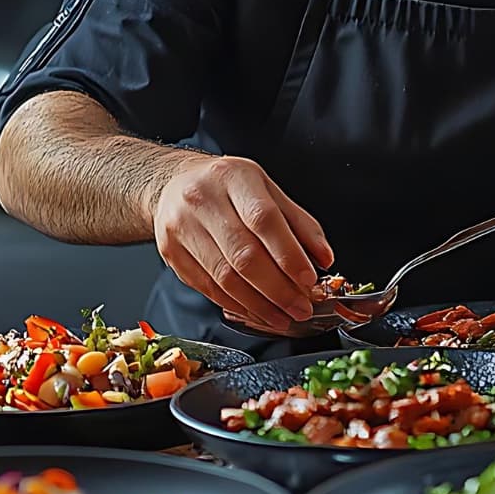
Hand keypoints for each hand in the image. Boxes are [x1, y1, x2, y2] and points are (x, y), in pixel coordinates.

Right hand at [152, 153, 332, 334]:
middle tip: (300, 307)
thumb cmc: (228, 188)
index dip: (289, 254)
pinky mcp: (170, 252)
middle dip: (278, 289)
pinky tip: (255, 310)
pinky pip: (207, 287)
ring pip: (224, 277)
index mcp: (233, 177)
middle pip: (243, 254)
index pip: (264, 220)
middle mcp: (202, 199)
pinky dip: (236, 304)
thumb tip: (324, 258)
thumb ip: (299, 223)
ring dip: (259, 304)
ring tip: (282, 315)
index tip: (309, 279)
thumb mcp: (267, 190)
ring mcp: (181, 227)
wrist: (174, 183)